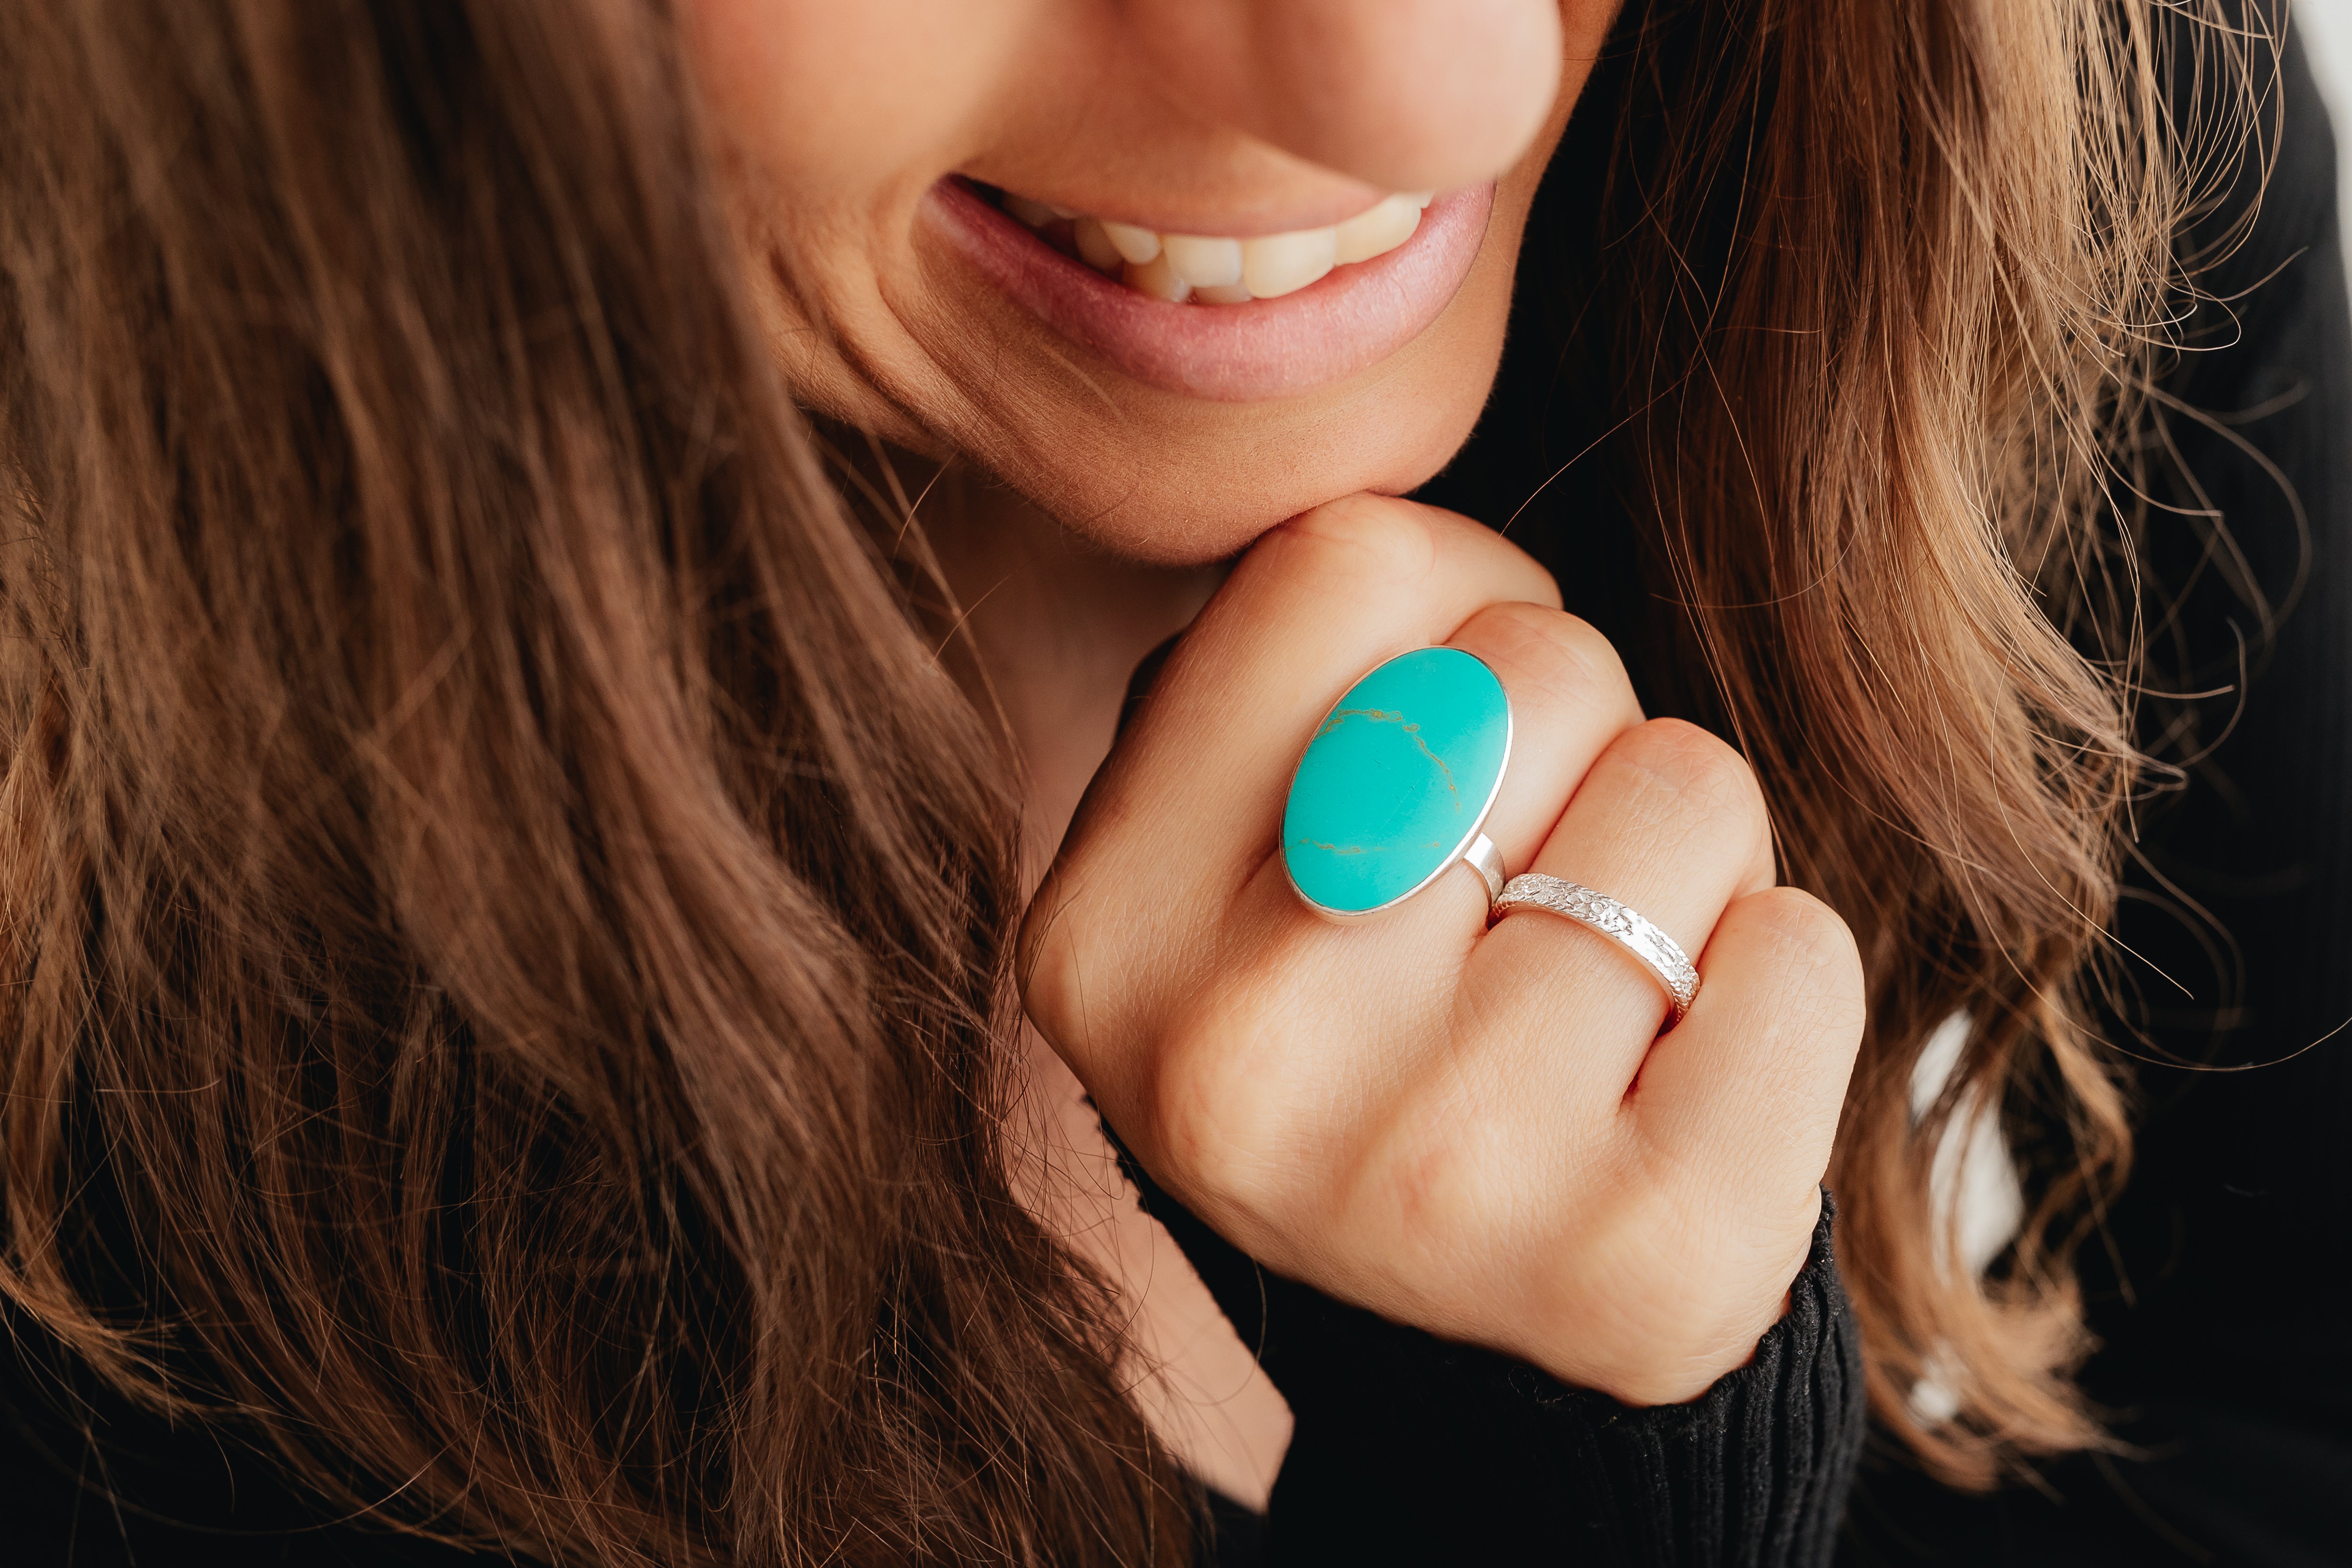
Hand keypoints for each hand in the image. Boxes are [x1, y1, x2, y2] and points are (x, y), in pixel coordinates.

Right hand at [1019, 495, 1864, 1405]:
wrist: (1471, 1335)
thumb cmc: (1373, 1022)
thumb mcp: (1241, 852)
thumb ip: (1314, 675)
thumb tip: (1470, 576)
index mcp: (1105, 931)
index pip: (1347, 564)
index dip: (1452, 602)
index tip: (1446, 727)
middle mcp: (1239, 1058)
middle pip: (1537, 665)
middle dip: (1575, 735)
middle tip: (1520, 882)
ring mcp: (1437, 1171)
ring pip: (1687, 789)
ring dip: (1684, 855)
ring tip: (1599, 975)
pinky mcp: (1639, 1260)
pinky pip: (1806, 953)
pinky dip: (1776, 975)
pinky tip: (1684, 1067)